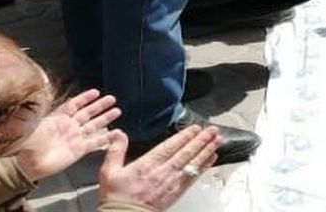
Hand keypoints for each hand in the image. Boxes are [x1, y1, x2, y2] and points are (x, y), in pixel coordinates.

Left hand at [15, 89, 121, 180]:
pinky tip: (115, 134)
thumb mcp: (33, 120)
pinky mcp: (78, 150)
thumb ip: (40, 107)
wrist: (27, 163)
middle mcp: (68, 126)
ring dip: (105, 118)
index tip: (95, 92)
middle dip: (99, 106)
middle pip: (87, 113)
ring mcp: (74, 138)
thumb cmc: (27, 141)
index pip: (74, 104)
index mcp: (57, 117)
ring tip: (117, 111)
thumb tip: (39, 93)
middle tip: (112, 99)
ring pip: (93, 126)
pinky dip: (105, 138)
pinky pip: (94, 143)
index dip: (84, 98)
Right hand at [97, 125, 219, 210]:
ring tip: (216, 141)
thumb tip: (118, 133)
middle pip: (185, 153)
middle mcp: (162, 172)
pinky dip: (203, 167)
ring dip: (205, 151)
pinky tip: (211, 160)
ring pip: (192, 163)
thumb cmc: (116, 197)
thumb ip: (116, 150)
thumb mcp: (109, 171)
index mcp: (147, 165)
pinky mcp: (175, 193)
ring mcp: (171, 183)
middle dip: (200, 140)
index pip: (170, 147)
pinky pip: (192, 178)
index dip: (184, 136)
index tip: (195, 128)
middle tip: (213, 130)